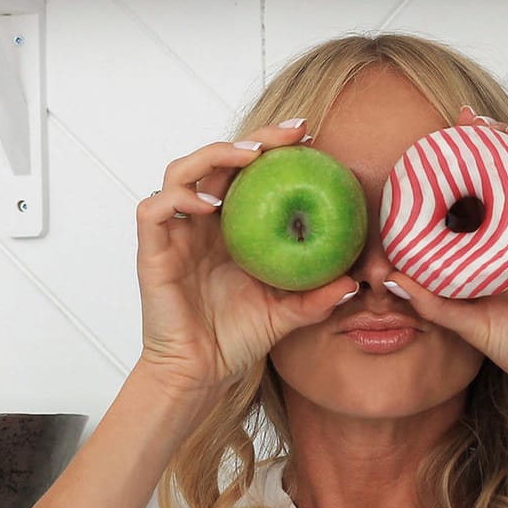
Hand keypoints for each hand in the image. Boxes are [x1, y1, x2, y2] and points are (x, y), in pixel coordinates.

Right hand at [135, 119, 363, 398]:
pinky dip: (178, 198)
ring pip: (180, 171)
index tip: (309, 137)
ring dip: (214, 155)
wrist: (201, 373)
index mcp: (231, 227)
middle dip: (254, 138)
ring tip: (249, 158)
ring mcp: (175, 233)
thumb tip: (354, 282)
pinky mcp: (152, 250)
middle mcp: (200, 222)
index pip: (247, 171)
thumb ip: (316, 298)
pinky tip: (211, 204)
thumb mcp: (287, 314)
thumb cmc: (237, 340)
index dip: (273, 147)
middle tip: (291, 135)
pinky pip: (154, 209)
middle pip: (218, 159)